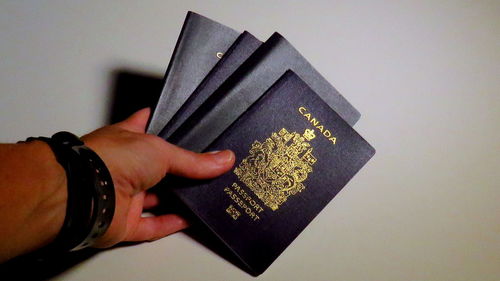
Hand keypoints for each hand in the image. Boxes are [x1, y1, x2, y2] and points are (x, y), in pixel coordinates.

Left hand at [81, 108, 234, 246]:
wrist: (85, 193)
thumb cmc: (109, 159)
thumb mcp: (161, 150)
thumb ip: (194, 160)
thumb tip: (223, 159)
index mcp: (127, 140)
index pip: (147, 127)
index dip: (163, 124)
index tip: (182, 124)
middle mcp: (125, 166)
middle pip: (159, 168)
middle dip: (180, 169)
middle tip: (207, 167)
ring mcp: (125, 194)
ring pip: (158, 198)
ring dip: (179, 198)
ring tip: (206, 192)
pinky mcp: (125, 222)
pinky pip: (153, 225)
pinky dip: (171, 223)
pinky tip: (191, 218)